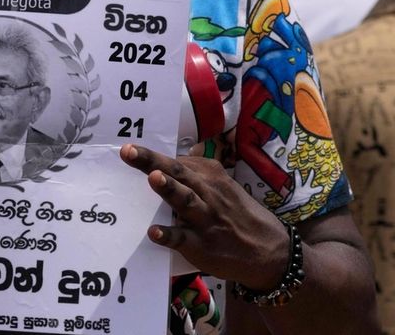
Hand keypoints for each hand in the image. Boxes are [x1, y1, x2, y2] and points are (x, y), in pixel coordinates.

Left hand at [120, 144, 287, 289]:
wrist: (270, 251)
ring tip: (152, 178)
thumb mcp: (223, 187)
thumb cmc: (239, 215)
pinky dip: (169, 235)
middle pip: (178, 173)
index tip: (129, 148)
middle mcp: (207, 193)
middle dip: (153, 162)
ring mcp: (204, 219)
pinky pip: (183, 239)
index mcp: (211, 176)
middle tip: (128, 151)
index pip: (178, 162)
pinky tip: (154, 232)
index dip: (153, 155)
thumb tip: (174, 159)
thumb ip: (198, 174)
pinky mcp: (202, 244)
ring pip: (185, 200)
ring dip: (169, 189)